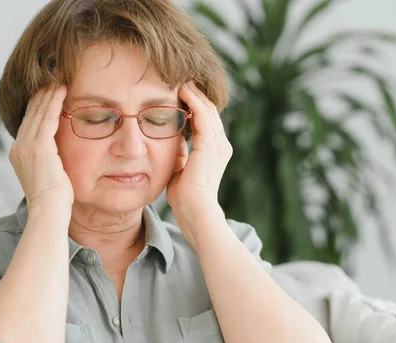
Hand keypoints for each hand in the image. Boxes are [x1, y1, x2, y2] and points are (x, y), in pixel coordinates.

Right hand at [8, 84, 73, 213]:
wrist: (49, 212)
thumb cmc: (55, 200)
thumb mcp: (49, 174)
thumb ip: (50, 159)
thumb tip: (60, 153)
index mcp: (20, 153)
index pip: (30, 122)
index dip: (39, 104)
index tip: (49, 90)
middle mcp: (19, 147)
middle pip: (31, 112)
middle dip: (42, 93)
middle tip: (53, 75)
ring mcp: (27, 146)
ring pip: (38, 111)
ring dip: (49, 93)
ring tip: (59, 78)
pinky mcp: (38, 147)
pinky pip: (48, 117)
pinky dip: (55, 102)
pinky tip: (63, 90)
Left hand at [166, 81, 231, 229]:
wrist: (194, 212)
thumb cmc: (186, 197)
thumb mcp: (181, 169)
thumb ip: (181, 154)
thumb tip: (174, 141)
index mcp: (215, 151)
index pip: (207, 121)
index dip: (196, 105)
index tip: (181, 92)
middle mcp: (220, 145)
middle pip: (210, 112)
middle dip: (196, 95)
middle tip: (182, 78)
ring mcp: (217, 145)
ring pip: (208, 110)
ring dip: (195, 93)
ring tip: (182, 79)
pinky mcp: (209, 146)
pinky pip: (203, 116)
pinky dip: (194, 101)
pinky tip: (183, 90)